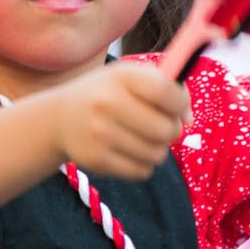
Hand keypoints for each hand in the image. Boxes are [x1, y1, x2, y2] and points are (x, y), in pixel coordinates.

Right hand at [54, 61, 189, 180]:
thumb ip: (167, 90)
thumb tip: (188, 121)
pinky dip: (142, 164)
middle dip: (171, 131)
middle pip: (166, 129)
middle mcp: (106, 103)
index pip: (166, 92)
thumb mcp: (131, 79)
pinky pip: (142, 171)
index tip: (176, 107)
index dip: (181, 103)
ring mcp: (99, 133)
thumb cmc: (108, 95)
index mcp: (120, 77)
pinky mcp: (96, 159)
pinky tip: (128, 152)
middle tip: (158, 126)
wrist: (61, 117)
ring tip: (141, 139)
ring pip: (157, 154)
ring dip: (156, 149)